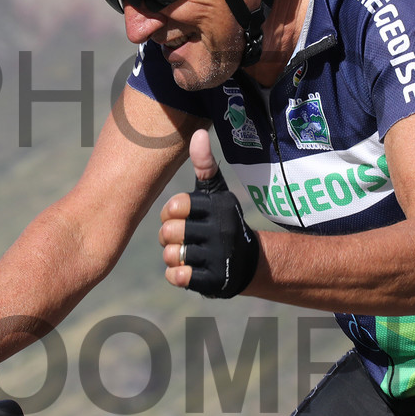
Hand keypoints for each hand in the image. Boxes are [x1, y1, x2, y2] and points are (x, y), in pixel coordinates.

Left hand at [159, 129, 259, 297]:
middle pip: (168, 232)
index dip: (170, 212)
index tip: (179, 215)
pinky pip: (178, 277)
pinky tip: (187, 269)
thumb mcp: (217, 193)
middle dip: (168, 236)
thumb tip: (198, 133)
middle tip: (179, 237)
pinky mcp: (214, 282)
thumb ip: (205, 165)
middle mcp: (221, 231)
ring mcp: (219, 257)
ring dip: (172, 256)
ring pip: (171, 255)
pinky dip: (177, 274)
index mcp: (218, 206)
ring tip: (184, 252)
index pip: (175, 205)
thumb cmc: (222, 220)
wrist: (247, 261)